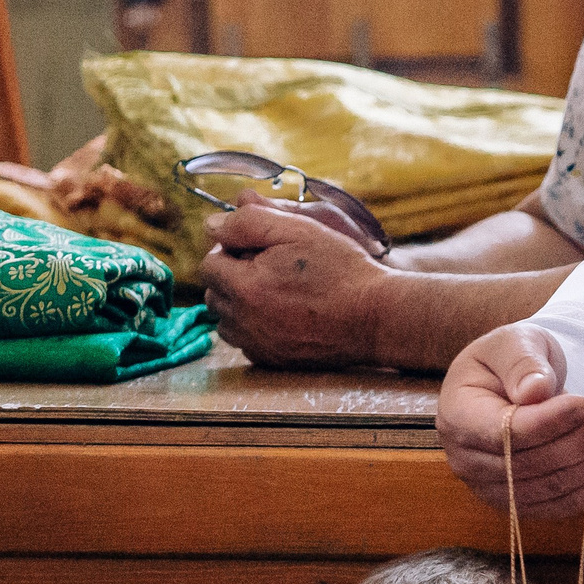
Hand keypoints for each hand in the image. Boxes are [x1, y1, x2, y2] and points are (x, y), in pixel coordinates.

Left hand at [200, 201, 392, 367]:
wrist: (376, 318)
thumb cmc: (341, 270)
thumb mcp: (298, 230)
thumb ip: (248, 222)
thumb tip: (212, 225)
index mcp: (244, 287)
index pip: (208, 264)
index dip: (230, 250)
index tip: (259, 247)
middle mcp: (245, 322)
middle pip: (213, 293)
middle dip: (232, 275)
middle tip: (269, 266)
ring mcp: (258, 345)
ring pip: (226, 320)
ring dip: (239, 302)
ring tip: (275, 289)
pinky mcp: (272, 361)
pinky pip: (246, 341)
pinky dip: (255, 326)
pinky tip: (283, 313)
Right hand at [437, 323, 583, 515]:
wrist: (513, 386)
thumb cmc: (511, 359)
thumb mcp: (515, 342)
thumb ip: (522, 362)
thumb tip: (534, 390)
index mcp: (458, 416)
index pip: (504, 433)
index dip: (548, 423)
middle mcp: (468, 461)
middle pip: (533, 464)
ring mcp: (494, 489)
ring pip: (552, 488)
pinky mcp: (521, 505)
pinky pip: (562, 505)